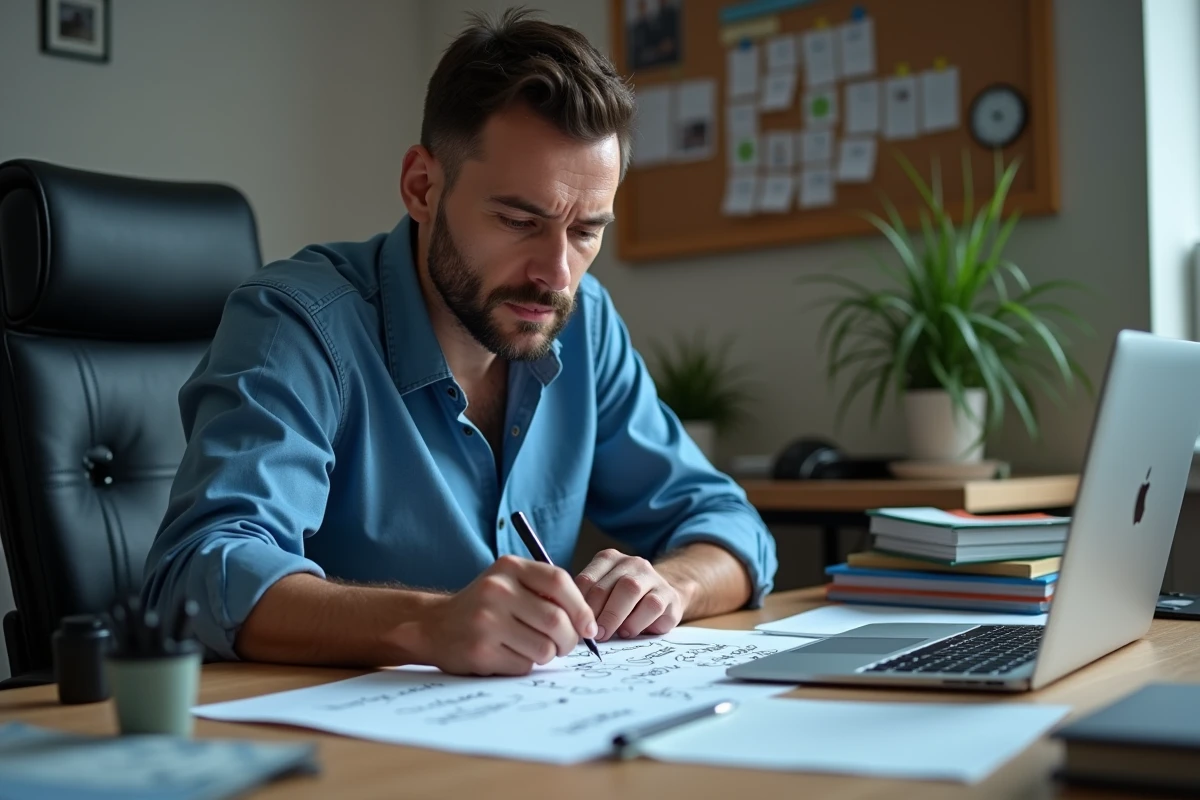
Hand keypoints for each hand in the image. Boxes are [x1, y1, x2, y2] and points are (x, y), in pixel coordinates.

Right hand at [416, 556, 596, 675]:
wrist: (434, 625)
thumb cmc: (485, 606)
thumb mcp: (511, 583)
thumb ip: (546, 592)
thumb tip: (589, 623)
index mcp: (509, 567)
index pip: (559, 581)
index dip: (581, 608)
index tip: (589, 627)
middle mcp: (497, 590)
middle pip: (556, 620)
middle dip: (569, 640)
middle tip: (564, 646)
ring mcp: (486, 621)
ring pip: (544, 648)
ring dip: (547, 655)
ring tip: (532, 648)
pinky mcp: (480, 651)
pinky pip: (524, 666)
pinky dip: (525, 665)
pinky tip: (508, 655)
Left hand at [575, 549, 688, 640]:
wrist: (663, 601)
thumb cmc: (624, 603)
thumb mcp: (604, 597)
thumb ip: (589, 604)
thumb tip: (572, 625)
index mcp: (609, 559)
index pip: (586, 580)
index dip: (577, 605)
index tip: (573, 625)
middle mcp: (631, 563)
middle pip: (606, 586)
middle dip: (595, 614)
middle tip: (590, 634)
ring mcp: (652, 576)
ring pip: (629, 590)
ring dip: (613, 617)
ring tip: (606, 635)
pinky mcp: (669, 595)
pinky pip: (651, 606)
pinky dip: (636, 622)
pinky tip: (627, 632)